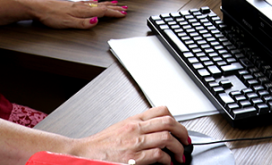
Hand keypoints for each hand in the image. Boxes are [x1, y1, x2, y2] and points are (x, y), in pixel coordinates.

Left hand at [30, 0, 127, 29]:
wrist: (38, 9)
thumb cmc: (51, 17)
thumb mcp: (67, 23)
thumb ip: (82, 23)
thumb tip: (96, 21)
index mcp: (82, 11)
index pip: (102, 12)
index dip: (113, 13)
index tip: (123, 14)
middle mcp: (81, 6)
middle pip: (101, 7)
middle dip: (113, 8)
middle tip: (124, 8)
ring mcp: (76, 5)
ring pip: (96, 4)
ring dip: (107, 4)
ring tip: (115, 3)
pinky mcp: (71, 5)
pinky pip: (88, 3)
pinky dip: (96, 2)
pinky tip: (95, 1)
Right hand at [71, 106, 189, 164]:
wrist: (84, 154)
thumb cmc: (101, 145)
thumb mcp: (121, 128)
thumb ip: (138, 126)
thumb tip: (156, 130)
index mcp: (134, 120)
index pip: (162, 110)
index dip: (177, 119)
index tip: (180, 129)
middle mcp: (136, 128)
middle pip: (169, 122)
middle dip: (183, 133)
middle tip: (186, 142)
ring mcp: (135, 142)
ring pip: (167, 137)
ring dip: (179, 148)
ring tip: (180, 155)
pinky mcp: (134, 158)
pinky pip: (158, 154)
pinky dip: (167, 160)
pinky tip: (168, 163)